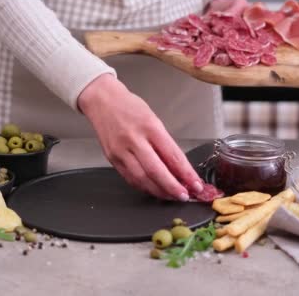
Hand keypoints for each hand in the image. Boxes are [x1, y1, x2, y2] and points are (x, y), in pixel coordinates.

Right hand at [78, 74, 203, 200]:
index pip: (172, 155)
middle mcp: (134, 140)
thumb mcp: (154, 120)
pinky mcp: (112, 159)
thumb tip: (179, 168)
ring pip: (142, 179)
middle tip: (184, 196)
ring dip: (159, 191)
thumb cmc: (130, 107)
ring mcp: (121, 151)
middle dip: (173, 187)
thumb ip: (165, 144)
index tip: (195, 184)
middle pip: (156, 171)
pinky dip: (144, 187)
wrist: (102, 101)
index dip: (185, 173)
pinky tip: (153, 190)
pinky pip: (130, 178)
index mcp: (150, 127)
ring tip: (171, 196)